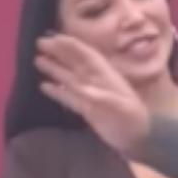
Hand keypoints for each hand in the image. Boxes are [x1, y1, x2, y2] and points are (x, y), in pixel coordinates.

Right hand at [35, 34, 151, 154]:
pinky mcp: (88, 110)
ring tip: (37, 60)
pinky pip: (69, 97)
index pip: (86, 55)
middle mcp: (97, 82)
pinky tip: (43, 86)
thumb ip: (101, 97)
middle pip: (75, 63)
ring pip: (70, 78)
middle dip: (59, 52)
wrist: (139, 140)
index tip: (53, 37)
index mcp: (106, 76)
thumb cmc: (132, 121)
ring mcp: (92, 96)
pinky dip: (57, 91)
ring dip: (55, 68)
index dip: (71, 45)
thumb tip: (80, 88)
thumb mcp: (120, 107)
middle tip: (39, 43)